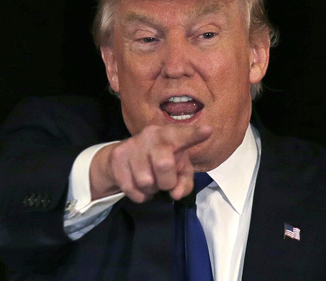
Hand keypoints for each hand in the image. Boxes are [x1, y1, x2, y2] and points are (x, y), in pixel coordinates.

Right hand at [89, 125, 211, 202]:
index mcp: (170, 135)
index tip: (208, 131)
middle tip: (164, 182)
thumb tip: (176, 194)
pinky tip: (138, 185)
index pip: (184, 135)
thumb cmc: (159, 162)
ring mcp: (132, 145)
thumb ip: (184, 182)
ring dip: (150, 189)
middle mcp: (151, 135)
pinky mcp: (117, 158)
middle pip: (164, 165)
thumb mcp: (178, 170)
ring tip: (150, 181)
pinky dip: (139, 195)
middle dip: (166, 182)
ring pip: (146, 181)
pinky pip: (131, 189)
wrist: (121, 160)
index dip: (195, 135)